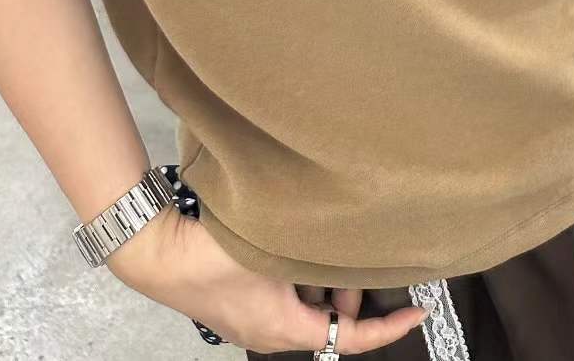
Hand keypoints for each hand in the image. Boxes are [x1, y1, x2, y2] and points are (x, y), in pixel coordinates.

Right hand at [108, 202, 429, 353]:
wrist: (156, 254)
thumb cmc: (212, 254)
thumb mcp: (270, 248)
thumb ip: (311, 248)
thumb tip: (348, 236)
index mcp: (285, 330)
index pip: (350, 338)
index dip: (388, 328)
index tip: (417, 311)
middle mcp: (271, 336)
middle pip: (329, 324)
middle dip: (350, 296)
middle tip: (357, 261)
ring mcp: (252, 324)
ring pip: (307, 311)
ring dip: (324, 287)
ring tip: (329, 250)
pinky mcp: (238, 308)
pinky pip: (284, 302)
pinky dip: (300, 283)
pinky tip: (296, 251)